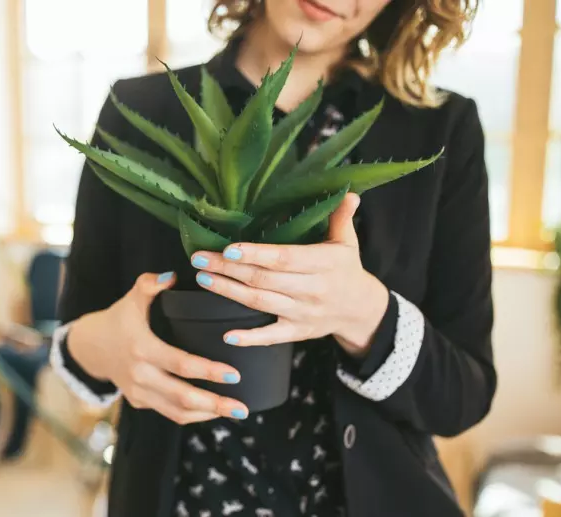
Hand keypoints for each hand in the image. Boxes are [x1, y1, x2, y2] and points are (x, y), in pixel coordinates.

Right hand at [68, 272, 249, 423]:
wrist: (91, 346)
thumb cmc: (119, 319)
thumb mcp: (131, 298)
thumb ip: (150, 284)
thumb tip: (172, 275)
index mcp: (142, 348)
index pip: (181, 364)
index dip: (208, 371)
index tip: (234, 374)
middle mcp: (140, 375)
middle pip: (182, 397)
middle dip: (214, 404)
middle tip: (242, 407)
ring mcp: (139, 392)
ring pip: (176, 412)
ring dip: (207, 415)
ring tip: (234, 411)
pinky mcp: (139, 402)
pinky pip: (168, 413)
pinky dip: (192, 415)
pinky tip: (212, 410)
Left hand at [190, 193, 389, 355]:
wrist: (361, 310)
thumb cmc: (346, 269)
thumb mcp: (347, 242)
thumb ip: (341, 217)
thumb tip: (347, 192)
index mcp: (323, 264)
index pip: (284, 258)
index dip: (255, 255)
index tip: (228, 249)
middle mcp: (313, 289)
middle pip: (264, 279)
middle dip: (229, 269)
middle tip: (199, 259)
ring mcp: (303, 313)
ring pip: (261, 303)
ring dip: (229, 291)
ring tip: (204, 278)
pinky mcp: (297, 332)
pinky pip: (271, 337)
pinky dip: (249, 338)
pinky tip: (227, 335)